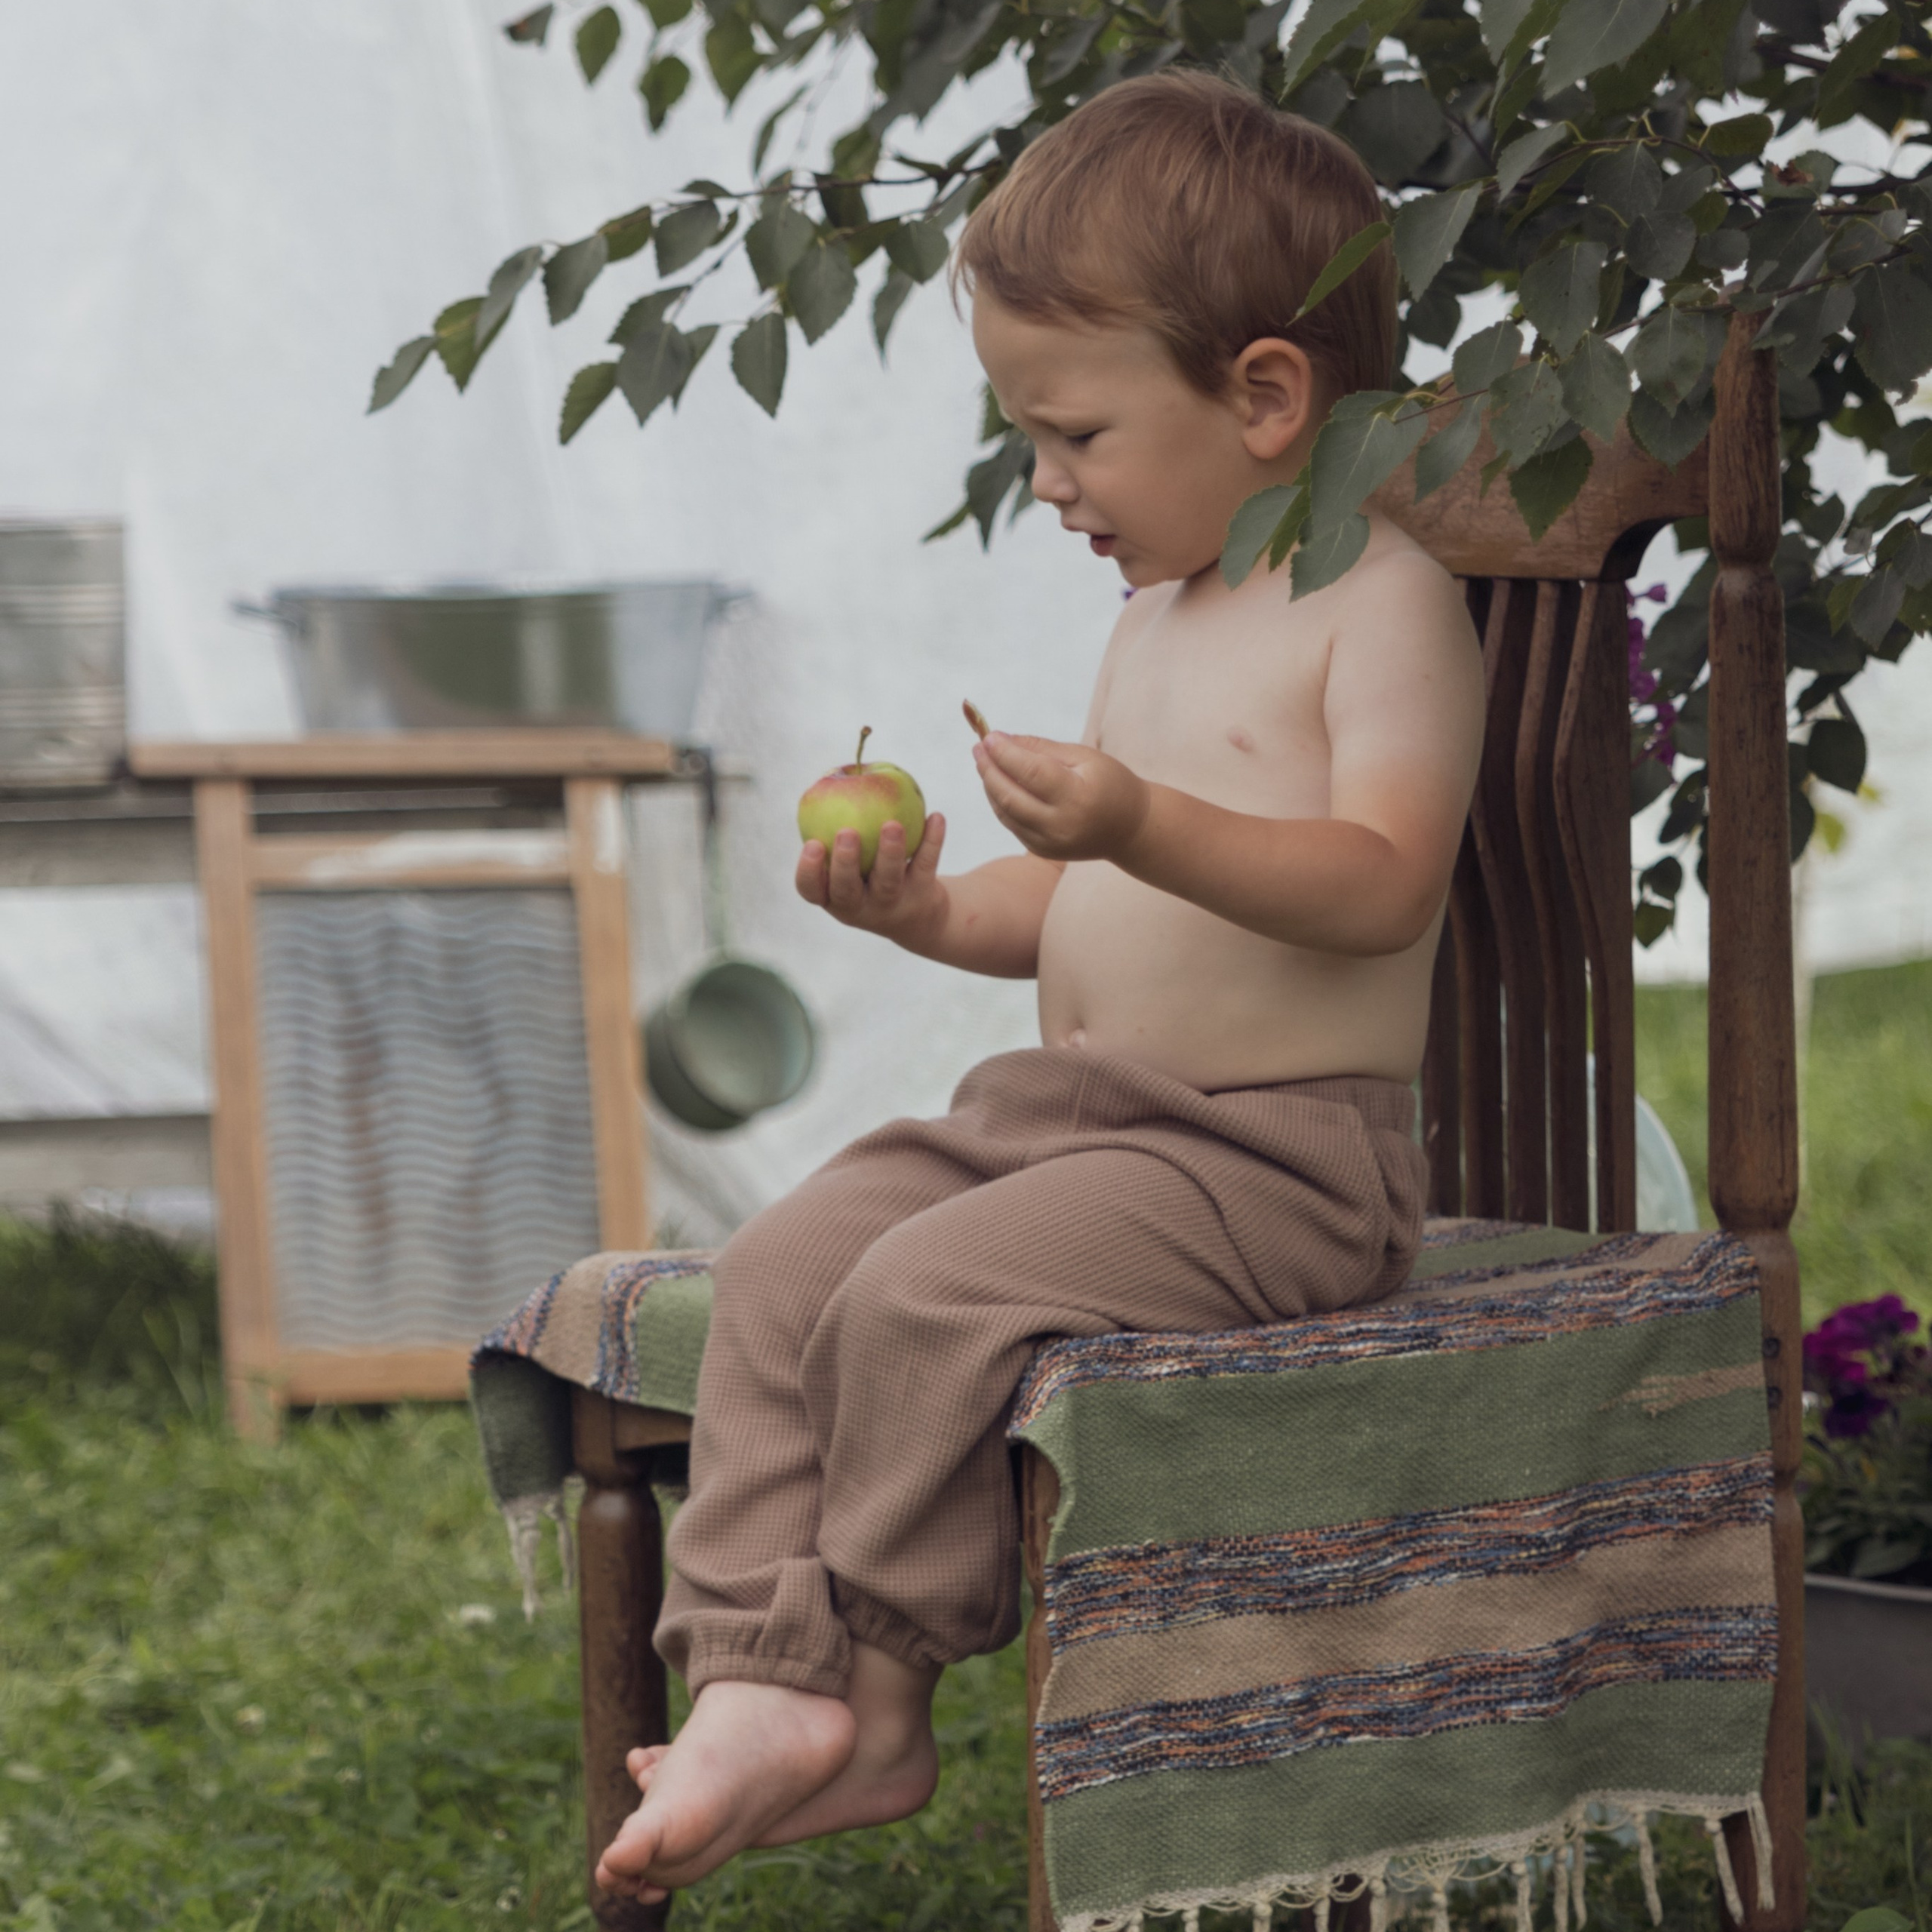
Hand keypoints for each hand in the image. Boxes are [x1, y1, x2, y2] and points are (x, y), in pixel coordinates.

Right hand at [796, 811, 949, 945]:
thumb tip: (839, 773)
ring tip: (892, 824)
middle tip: (847, 832)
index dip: (808, 871)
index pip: (811, 890)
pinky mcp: (922, 897)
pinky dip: (932, 841)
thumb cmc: (870, 875)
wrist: (916, 916)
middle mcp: (859, 907)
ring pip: (889, 881)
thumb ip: (839, 826)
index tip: (812, 844)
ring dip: (889, 852)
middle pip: (847, 889)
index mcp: (833, 897)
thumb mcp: (851, 863)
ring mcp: (891, 905)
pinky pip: (925, 866)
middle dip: (844, 862)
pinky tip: (936, 817)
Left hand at [972, 733, 1150, 862]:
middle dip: (989, 769)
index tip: (989, 736)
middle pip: (1010, 796)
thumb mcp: (1083, 757)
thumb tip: (1001, 739)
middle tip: (978, 747)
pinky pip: (1011, 824)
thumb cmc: (1109, 783)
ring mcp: (1049, 843)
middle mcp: (1061, 825)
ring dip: (990, 785)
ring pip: (1005, 812)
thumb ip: (1041, 748)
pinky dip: (1000, 802)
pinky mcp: (1042, 851)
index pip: (1030, 772)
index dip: (1005, 753)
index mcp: (1077, 797)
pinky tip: (998, 783)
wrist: (1129, 828)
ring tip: (985, 761)